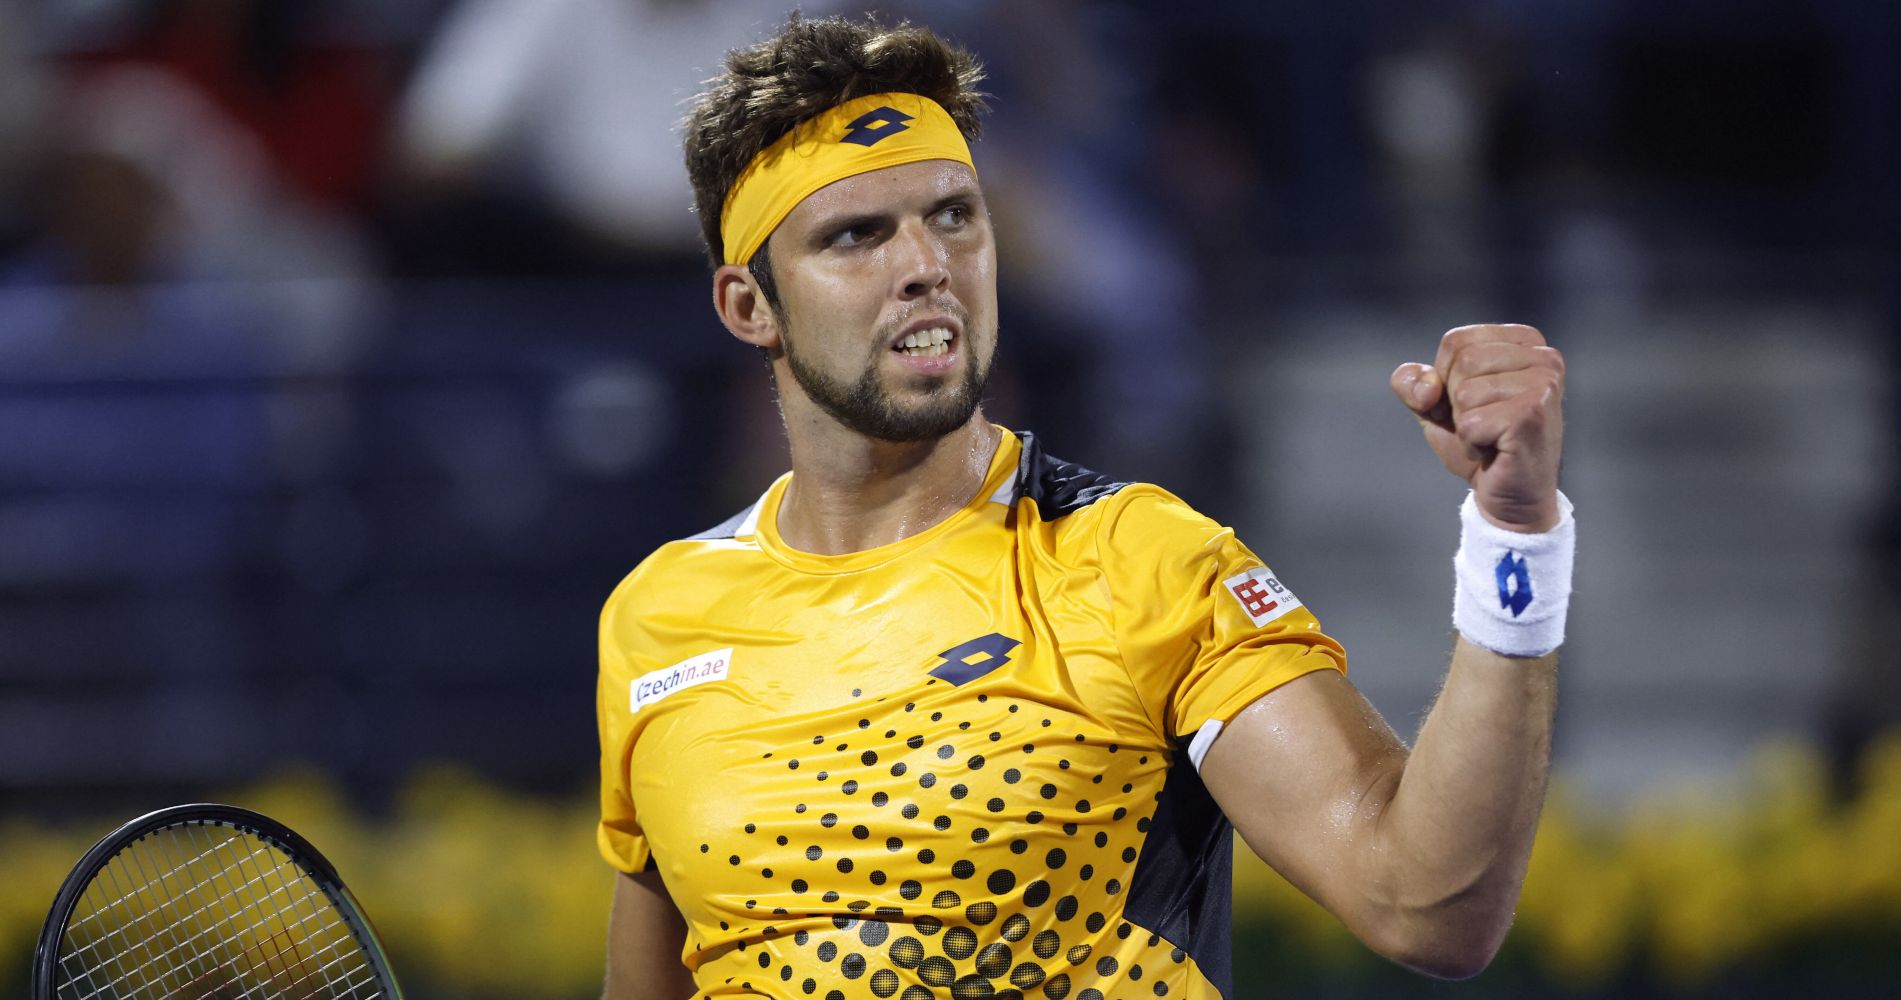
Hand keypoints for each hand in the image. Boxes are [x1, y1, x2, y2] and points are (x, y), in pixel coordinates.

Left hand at [1390, 324, 1564, 531]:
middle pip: (1462, 361)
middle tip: (1483, 423)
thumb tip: (1427, 386)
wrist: (1511, 495)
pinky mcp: (1533, 414)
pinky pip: (1471, 422)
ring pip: (1465, 392)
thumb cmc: (1481, 442)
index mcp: (1524, 341)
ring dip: (1465, 424)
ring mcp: (1544, 384)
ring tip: (1491, 436)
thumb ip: (1414, 381)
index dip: (1444, 378)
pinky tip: (1496, 450)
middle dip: (1455, 402)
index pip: (1455, 341)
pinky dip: (1471, 443)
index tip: (1470, 403)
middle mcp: (1544, 356)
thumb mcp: (1435, 404)